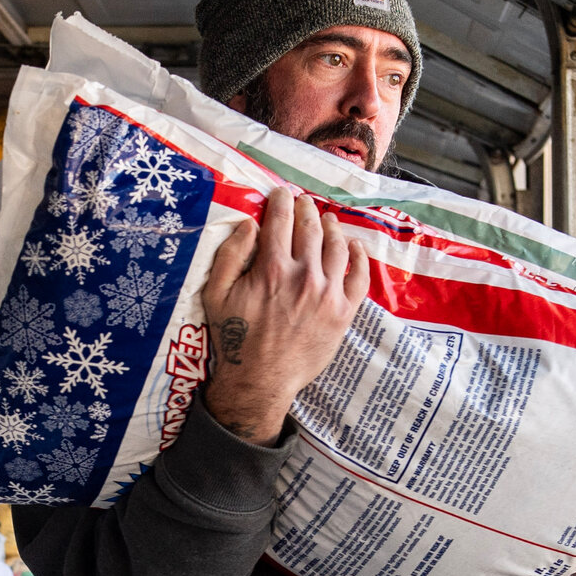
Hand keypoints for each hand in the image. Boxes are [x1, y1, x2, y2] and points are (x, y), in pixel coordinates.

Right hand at [201, 186, 367, 446]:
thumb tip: (249, 224)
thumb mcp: (215, 295)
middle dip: (306, 209)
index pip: (281, 220)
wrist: (260, 381)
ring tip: (327, 219)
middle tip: (303, 202)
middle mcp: (305, 276)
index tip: (281, 193)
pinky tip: (354, 245)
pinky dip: (359, 256)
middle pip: (311, 228)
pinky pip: (359, 276)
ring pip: (337, 247)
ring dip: (331, 226)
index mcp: (273, 268)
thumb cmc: (234, 338)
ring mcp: (328, 294)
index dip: (281, 201)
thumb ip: (230, 255)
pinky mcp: (344, 312)